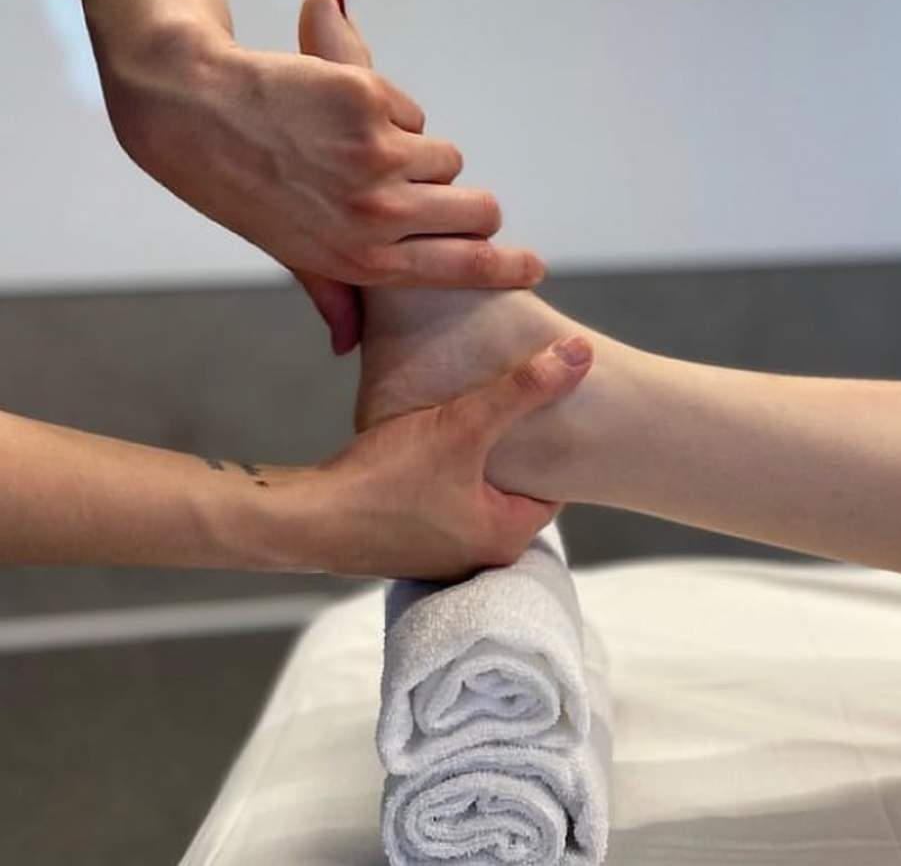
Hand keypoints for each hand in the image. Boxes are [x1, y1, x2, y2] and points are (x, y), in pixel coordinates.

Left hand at [102, 0, 544, 351]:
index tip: (532, 266)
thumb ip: (333, 296)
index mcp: (362, 261)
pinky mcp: (369, 102)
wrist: (189, 111)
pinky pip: (412, 113)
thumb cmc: (241, 188)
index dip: (508, 267)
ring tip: (358, 151)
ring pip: (445, 157)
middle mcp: (376, 215)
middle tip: (446, 196)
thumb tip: (351, 348)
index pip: (465, 269)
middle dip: (473, 205)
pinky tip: (337, 117)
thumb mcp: (289, 252)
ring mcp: (376, 157)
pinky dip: (388, 113)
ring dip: (417, 154)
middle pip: (479, 211)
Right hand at [275, 335, 592, 578]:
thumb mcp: (463, 425)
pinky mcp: (411, 547)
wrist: (308, 520)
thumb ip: (523, 389)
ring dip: (473, 463)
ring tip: (468, 420)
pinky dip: (443, 477)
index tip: (542, 410)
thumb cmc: (387, 479)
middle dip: (510, 452)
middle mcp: (482, 557)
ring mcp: (444, 556)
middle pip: (514, 490)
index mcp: (508, 537)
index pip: (552, 486)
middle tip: (508, 407)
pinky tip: (428, 446)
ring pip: (477, 495)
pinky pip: (445, 504)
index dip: (547, 443)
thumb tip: (580, 354)